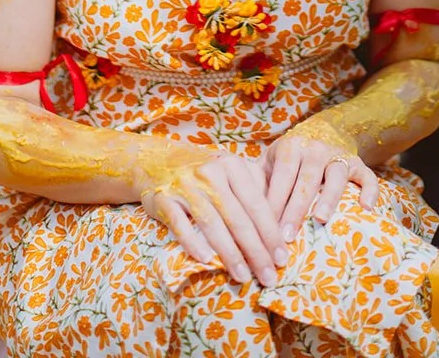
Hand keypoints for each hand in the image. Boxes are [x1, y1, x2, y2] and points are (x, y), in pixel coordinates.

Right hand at [135, 143, 287, 286]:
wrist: (156, 161)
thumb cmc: (203, 172)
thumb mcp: (231, 170)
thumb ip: (255, 187)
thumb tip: (281, 220)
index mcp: (232, 165)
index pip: (256, 203)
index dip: (271, 233)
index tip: (282, 259)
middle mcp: (210, 172)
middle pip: (238, 218)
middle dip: (256, 251)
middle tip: (269, 277)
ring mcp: (186, 185)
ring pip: (213, 224)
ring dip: (230, 254)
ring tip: (244, 277)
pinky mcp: (164, 198)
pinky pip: (180, 224)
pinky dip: (193, 243)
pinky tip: (206, 260)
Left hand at [264, 127, 377, 241]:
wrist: (317, 140)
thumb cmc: (286, 164)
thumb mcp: (269, 165)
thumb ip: (256, 182)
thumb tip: (239, 211)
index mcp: (292, 147)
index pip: (283, 174)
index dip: (276, 200)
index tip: (267, 228)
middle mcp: (316, 149)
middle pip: (307, 179)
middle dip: (296, 209)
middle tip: (288, 237)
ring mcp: (339, 156)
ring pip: (336, 175)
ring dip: (329, 197)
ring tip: (321, 220)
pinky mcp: (358, 165)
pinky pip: (367, 177)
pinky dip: (369, 190)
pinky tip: (366, 208)